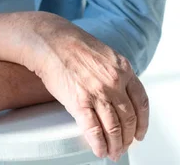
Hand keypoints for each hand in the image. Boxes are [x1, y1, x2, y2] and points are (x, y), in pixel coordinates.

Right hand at [21, 14, 148, 161]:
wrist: (50, 40)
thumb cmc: (72, 44)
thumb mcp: (104, 54)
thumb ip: (115, 73)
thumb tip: (119, 95)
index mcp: (123, 68)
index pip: (141, 102)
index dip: (143, 122)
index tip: (140, 132)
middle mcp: (114, 82)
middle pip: (128, 119)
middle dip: (128, 137)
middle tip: (125, 145)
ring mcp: (97, 92)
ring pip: (114, 128)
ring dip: (115, 145)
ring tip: (113, 152)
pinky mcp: (79, 102)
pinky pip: (94, 130)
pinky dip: (99, 144)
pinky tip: (100, 150)